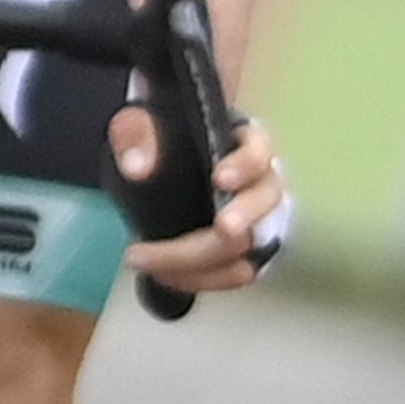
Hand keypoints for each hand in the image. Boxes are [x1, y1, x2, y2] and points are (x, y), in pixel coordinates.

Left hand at [111, 104, 288, 299]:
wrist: (160, 173)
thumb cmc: (161, 141)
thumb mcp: (141, 125)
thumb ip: (137, 134)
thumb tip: (138, 167)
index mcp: (243, 141)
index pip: (258, 148)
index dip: (245, 165)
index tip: (220, 178)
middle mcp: (261, 180)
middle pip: (267, 199)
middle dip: (246, 216)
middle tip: (224, 229)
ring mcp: (258, 219)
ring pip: (255, 243)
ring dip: (218, 260)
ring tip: (165, 268)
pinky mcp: (245, 251)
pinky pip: (237, 272)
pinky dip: (206, 279)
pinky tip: (167, 277)